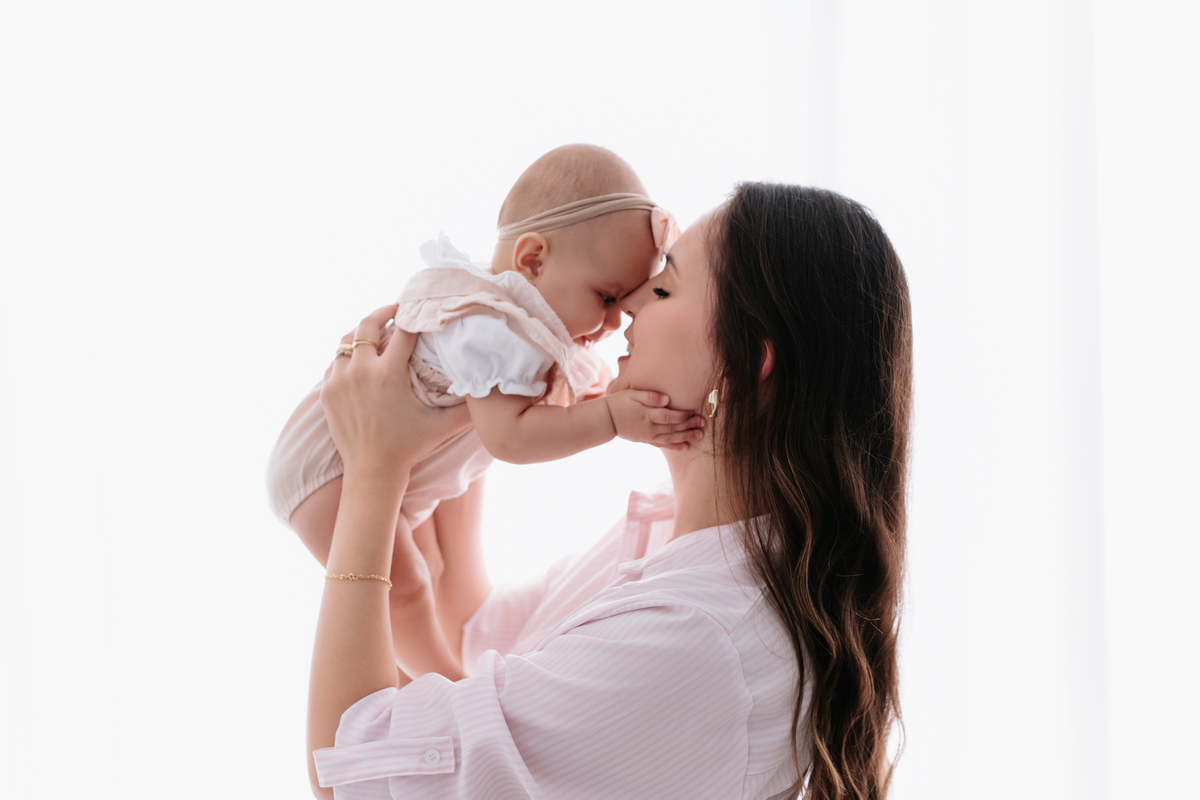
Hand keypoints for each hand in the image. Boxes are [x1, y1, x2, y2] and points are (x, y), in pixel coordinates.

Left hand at [321, 304, 471, 480]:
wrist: (372, 471)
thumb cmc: (410, 446)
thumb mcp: (442, 426)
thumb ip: (468, 408)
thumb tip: (491, 389)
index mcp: (389, 374)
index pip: (403, 331)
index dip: (414, 316)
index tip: (419, 310)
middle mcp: (361, 371)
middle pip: (367, 324)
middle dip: (383, 312)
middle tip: (395, 310)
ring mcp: (340, 381)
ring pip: (346, 341)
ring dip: (361, 334)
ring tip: (375, 333)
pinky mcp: (327, 392)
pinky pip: (334, 363)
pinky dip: (347, 357)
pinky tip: (359, 360)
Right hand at [604, 390, 704, 450]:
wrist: (607, 420)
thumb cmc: (620, 403)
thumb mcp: (633, 394)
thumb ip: (650, 396)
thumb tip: (666, 399)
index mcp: (648, 415)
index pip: (670, 416)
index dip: (683, 416)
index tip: (695, 412)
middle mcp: (650, 428)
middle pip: (673, 428)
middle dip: (690, 426)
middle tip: (704, 423)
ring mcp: (649, 436)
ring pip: (671, 438)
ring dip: (686, 437)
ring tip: (700, 435)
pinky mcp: (646, 440)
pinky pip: (663, 445)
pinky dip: (675, 446)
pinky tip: (686, 447)